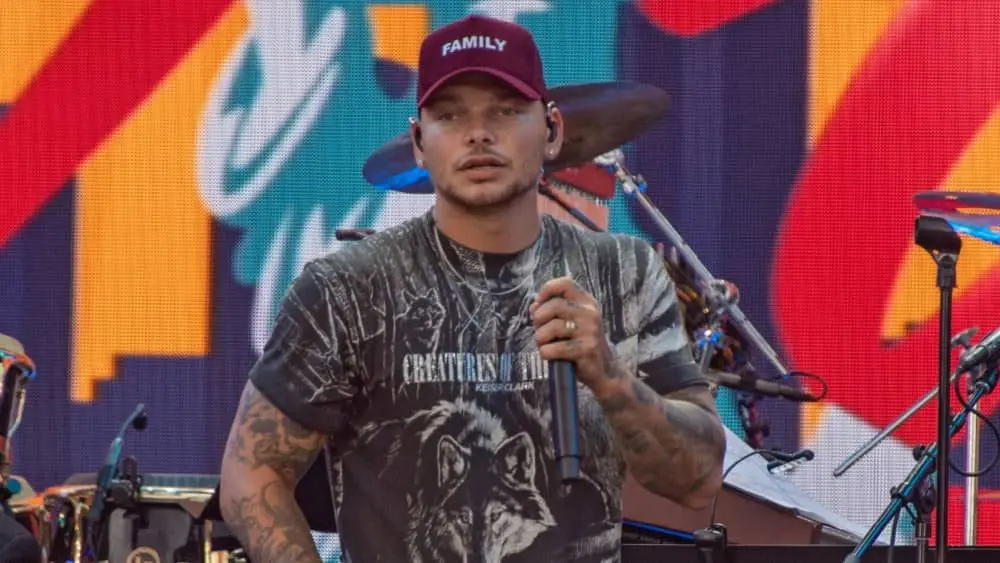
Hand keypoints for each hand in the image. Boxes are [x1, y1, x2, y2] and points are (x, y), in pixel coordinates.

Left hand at [530, 277, 618, 396]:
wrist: (603, 369)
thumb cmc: (581, 343)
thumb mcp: (572, 322)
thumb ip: (554, 311)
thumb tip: (533, 307)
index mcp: (587, 302)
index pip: (565, 284)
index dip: (546, 290)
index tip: (537, 304)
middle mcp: (590, 313)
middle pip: (554, 306)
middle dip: (539, 319)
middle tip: (540, 330)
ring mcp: (590, 331)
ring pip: (551, 328)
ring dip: (540, 339)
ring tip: (545, 345)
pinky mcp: (586, 350)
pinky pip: (552, 349)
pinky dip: (545, 354)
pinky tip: (551, 356)